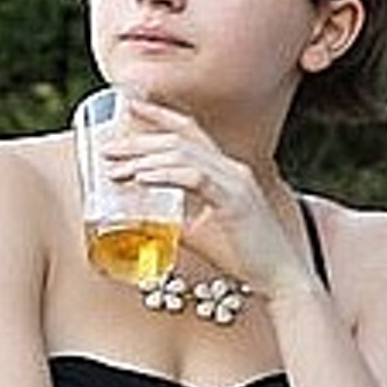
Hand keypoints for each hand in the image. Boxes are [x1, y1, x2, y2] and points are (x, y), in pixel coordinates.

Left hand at [103, 97, 308, 294]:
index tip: (128, 107)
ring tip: (117, 169)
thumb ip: (172, 219)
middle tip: (107, 149)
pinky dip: (165, 174)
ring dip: (145, 159)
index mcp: (225, 171)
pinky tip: (142, 178)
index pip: (189, 131)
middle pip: (179, 139)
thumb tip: (138, 217)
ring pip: (184, 154)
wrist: (280, 280)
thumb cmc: (244, 258)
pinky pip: (195, 177)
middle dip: (139, 141)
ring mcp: (236, 181)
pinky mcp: (235, 200)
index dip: (158, 115)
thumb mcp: (199, 233)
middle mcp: (232, 168)